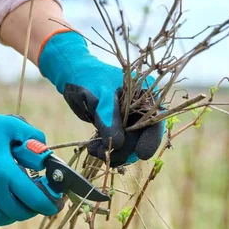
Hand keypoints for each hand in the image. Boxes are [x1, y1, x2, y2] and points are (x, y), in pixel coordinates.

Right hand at [0, 97, 61, 227]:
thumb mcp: (8, 125)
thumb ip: (32, 137)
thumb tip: (46, 155)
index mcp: (4, 172)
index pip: (34, 199)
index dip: (49, 205)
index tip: (57, 204)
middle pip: (21, 212)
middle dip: (35, 208)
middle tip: (40, 199)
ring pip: (6, 218)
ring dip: (18, 212)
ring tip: (22, 200)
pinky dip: (0, 216)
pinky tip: (4, 204)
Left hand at [38, 29, 163, 166]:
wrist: (73, 75)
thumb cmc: (89, 77)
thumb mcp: (101, 95)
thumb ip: (109, 117)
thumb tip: (117, 143)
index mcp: (145, 94)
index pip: (155, 120)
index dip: (151, 138)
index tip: (141, 153)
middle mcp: (141, 109)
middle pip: (142, 138)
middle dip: (125, 149)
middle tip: (103, 152)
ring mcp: (129, 120)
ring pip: (129, 145)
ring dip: (113, 152)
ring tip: (93, 149)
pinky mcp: (117, 128)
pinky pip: (117, 145)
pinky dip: (107, 150)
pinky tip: (93, 148)